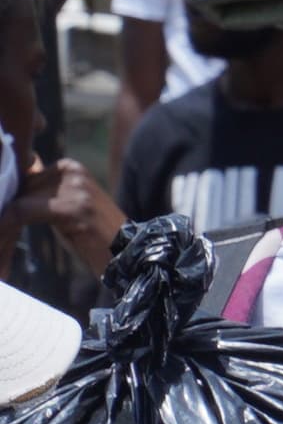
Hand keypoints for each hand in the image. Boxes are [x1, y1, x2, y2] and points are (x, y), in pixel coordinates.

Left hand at [2, 161, 119, 277]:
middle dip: (6, 214)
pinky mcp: (72, 207)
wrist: (129, 255)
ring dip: (4, 226)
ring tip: (2, 250)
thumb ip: (42, 195)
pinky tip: (4, 248)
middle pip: (19, 189)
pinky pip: (22, 213)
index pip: (22, 178)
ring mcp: (74, 188)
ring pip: (17, 202)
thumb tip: (10, 189)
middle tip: (2, 238)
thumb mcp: (66, 209)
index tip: (3, 222)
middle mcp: (71, 172)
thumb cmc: (95, 238)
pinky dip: (7, 229)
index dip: (8, 200)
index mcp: (69, 168)